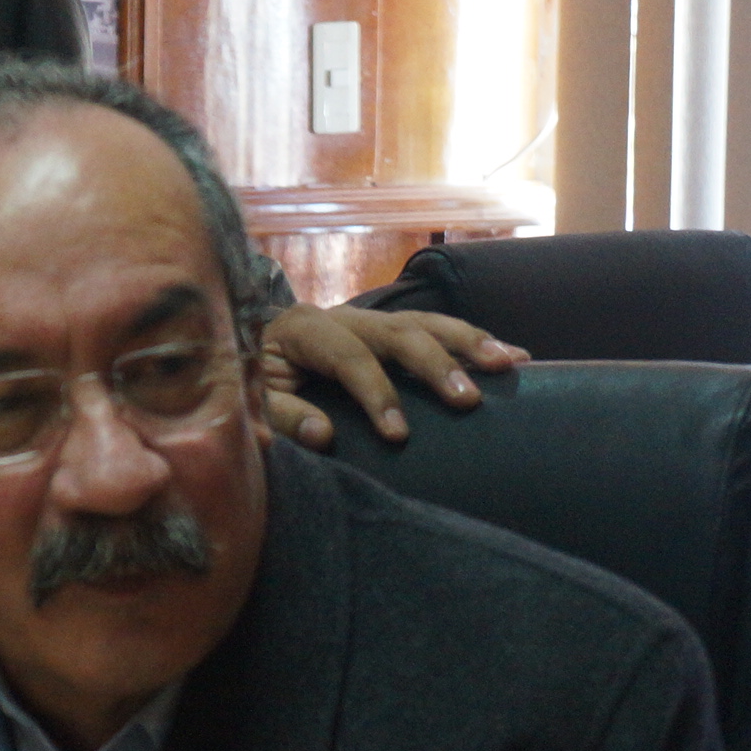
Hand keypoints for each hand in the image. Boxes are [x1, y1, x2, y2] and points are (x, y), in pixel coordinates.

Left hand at [260, 302, 527, 448]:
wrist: (239, 351)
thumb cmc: (245, 383)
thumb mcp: (250, 402)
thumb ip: (281, 417)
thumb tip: (324, 435)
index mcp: (303, 328)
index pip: (349, 357)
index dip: (376, 394)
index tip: (399, 434)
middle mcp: (342, 315)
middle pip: (399, 331)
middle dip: (437, 364)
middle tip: (468, 400)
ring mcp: (367, 319)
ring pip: (425, 323)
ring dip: (470, 343)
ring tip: (510, 364)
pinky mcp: (384, 332)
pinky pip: (433, 331)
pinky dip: (471, 344)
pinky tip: (511, 357)